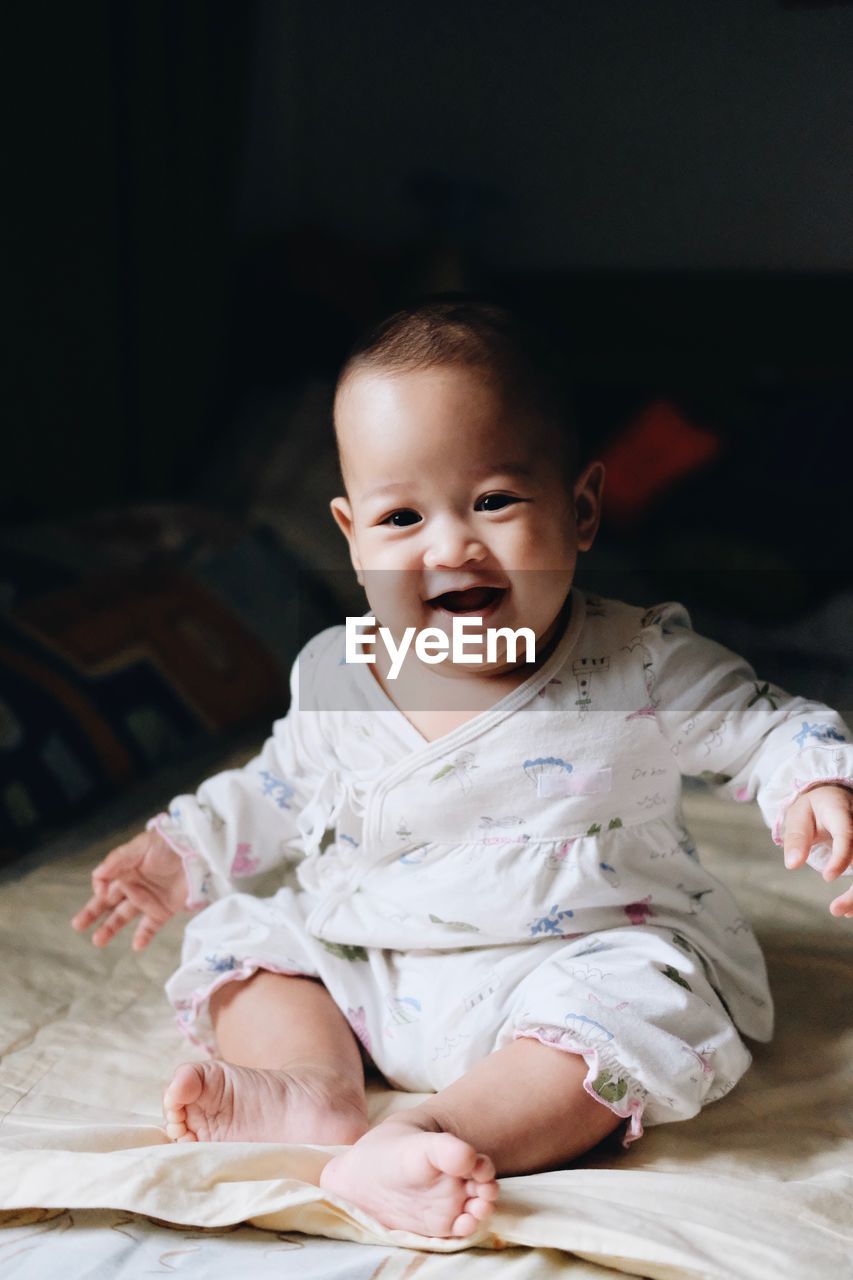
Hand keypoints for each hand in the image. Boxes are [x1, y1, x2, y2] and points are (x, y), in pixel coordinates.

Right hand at [70, 828, 188, 949]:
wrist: (200, 852)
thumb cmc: (169, 844)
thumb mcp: (141, 847)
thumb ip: (117, 860)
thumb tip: (96, 878)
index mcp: (126, 868)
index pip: (105, 882)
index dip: (99, 889)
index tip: (100, 893)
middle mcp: (134, 885)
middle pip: (109, 902)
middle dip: (92, 913)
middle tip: (77, 925)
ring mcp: (148, 899)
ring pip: (124, 917)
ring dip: (110, 928)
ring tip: (97, 941)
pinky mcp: (164, 910)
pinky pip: (150, 927)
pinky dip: (143, 937)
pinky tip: (136, 945)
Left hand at [782, 784, 852, 917]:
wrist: (833, 795)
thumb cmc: (813, 808)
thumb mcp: (798, 815)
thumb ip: (796, 838)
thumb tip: (792, 865)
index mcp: (842, 813)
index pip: (848, 835)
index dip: (842, 857)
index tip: (828, 877)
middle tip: (835, 910)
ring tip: (841, 912)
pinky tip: (849, 908)